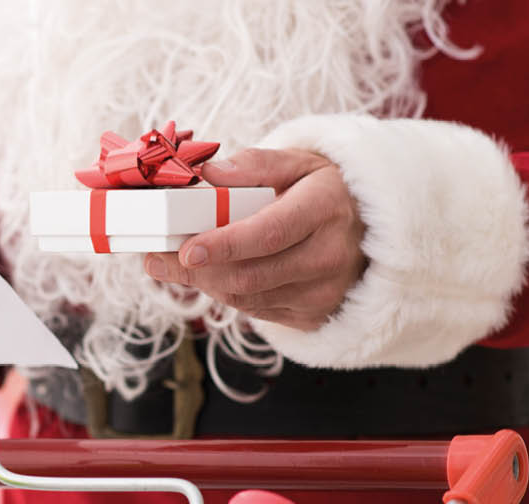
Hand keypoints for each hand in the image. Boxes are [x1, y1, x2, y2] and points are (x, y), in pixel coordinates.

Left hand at [143, 148, 366, 330]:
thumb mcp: (301, 163)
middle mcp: (329, 256)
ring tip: (178, 263)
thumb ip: (255, 165)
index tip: (186, 249)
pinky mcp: (314, 315)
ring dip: (205, 283)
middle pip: (250, 275)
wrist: (372, 230)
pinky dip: (226, 294)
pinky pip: (257, 312)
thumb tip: (209, 174)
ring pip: (247, 298)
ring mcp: (324, 292)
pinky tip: (212, 274)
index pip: (269, 233)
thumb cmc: (326, 192)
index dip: (224, 245)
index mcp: (325, 210)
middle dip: (196, 270)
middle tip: (157, 257)